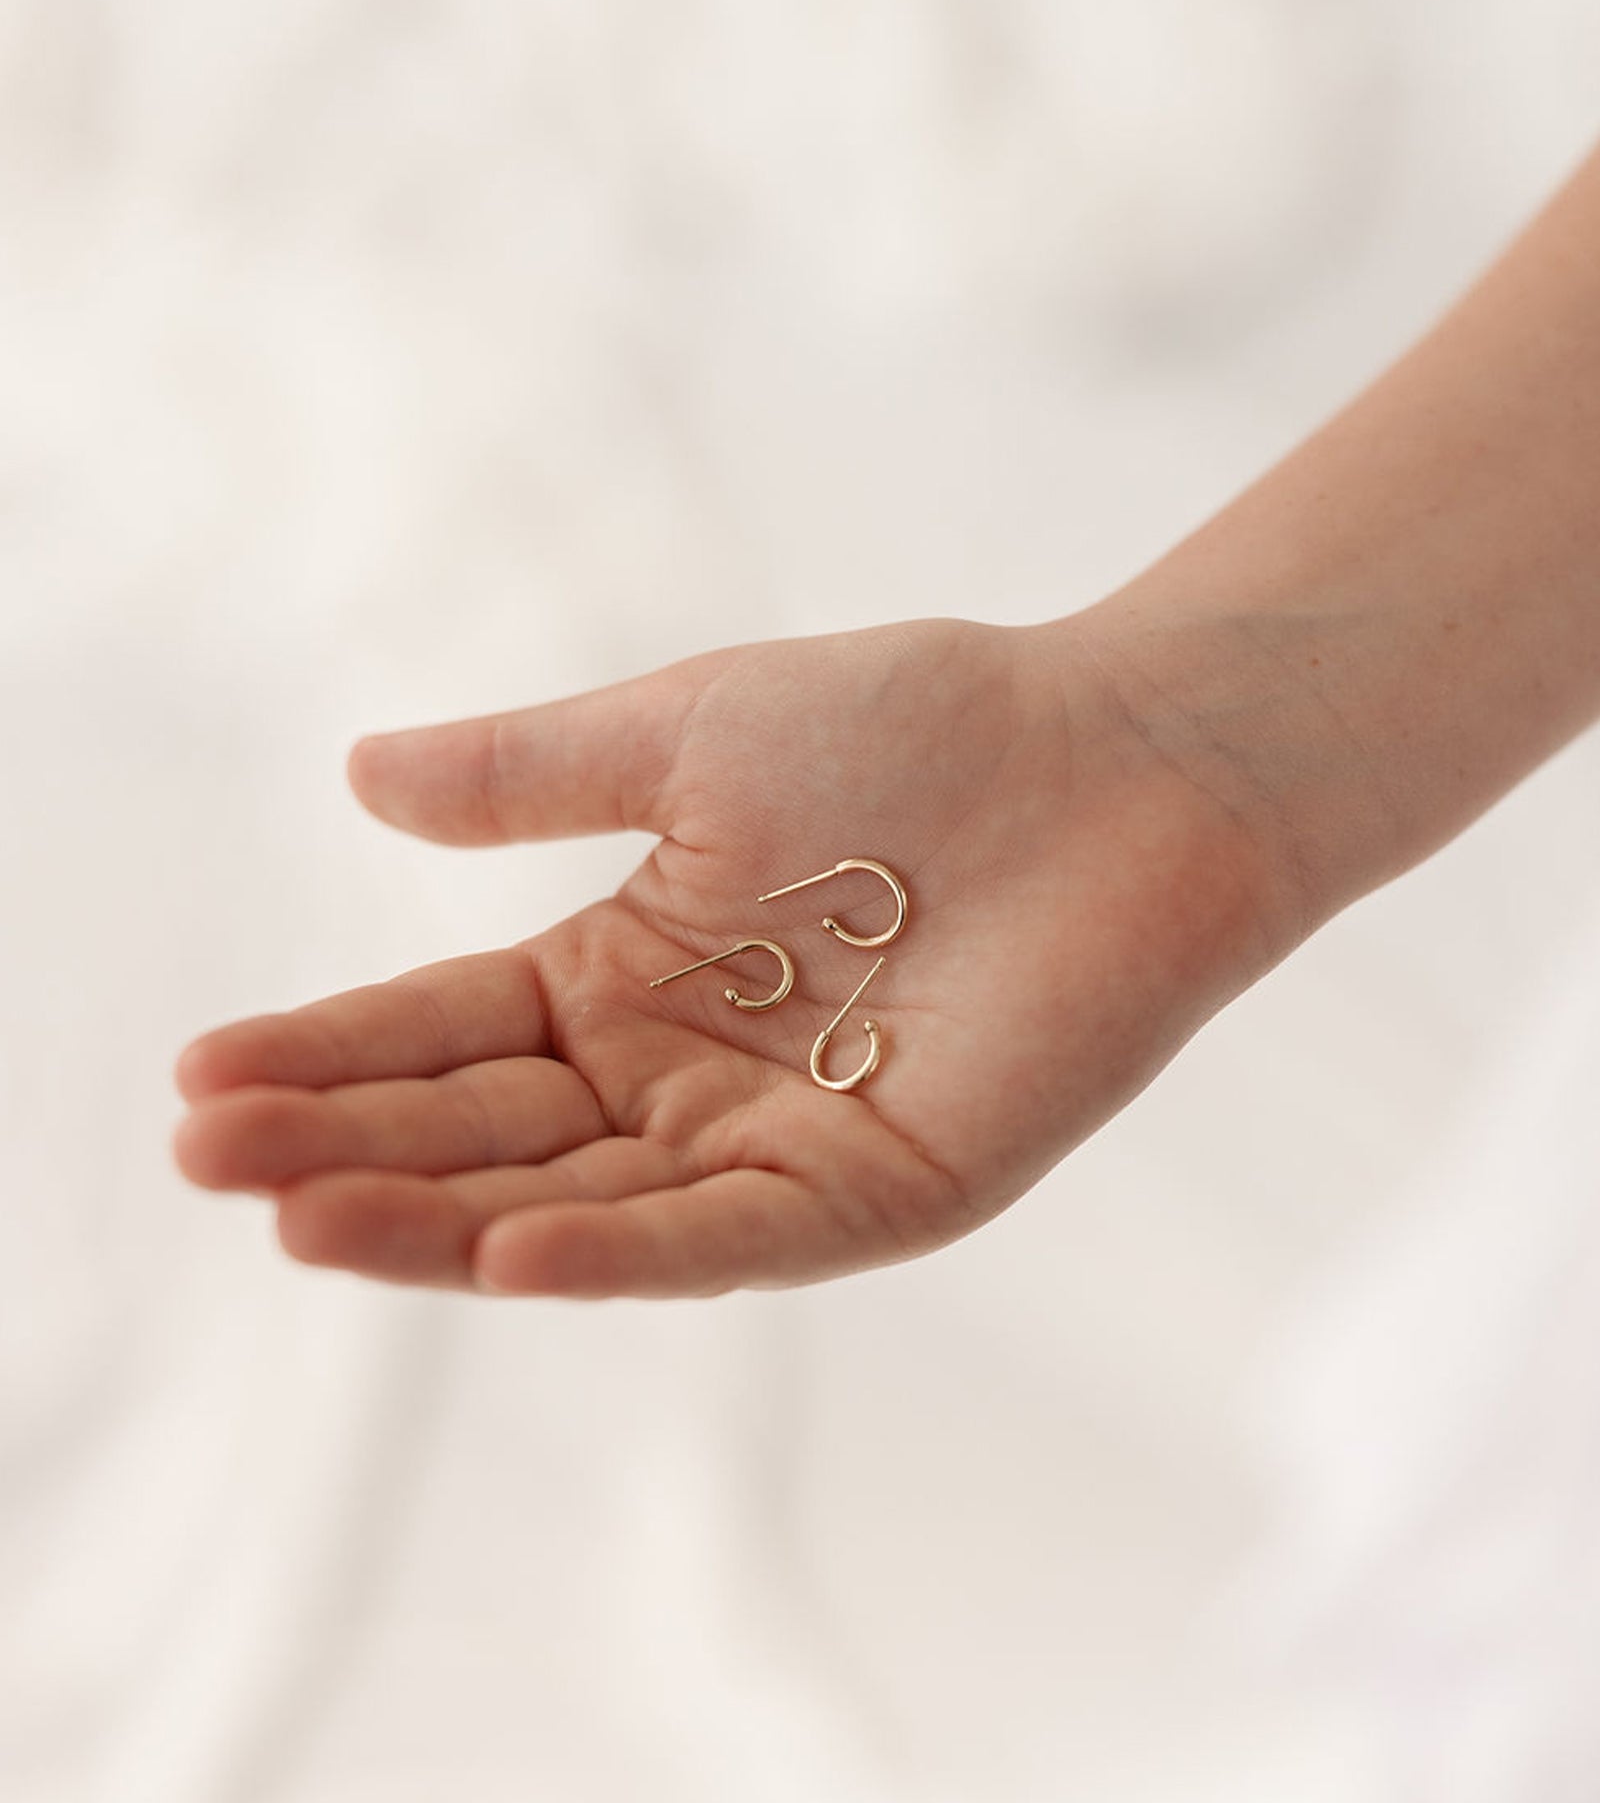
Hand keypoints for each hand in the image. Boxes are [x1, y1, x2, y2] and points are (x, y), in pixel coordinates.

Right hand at [171, 614, 1299, 1297]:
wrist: (1125, 753)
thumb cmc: (922, 726)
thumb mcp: (689, 734)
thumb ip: (530, 774)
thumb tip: (356, 776)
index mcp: (629, 972)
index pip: (447, 1031)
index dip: (330, 1053)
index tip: (200, 1073)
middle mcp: (684, 1077)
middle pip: (491, 1133)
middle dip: (349, 1147)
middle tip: (206, 1154)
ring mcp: (778, 1141)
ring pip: (585, 1206)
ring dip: (445, 1221)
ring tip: (298, 1214)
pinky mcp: (884, 1188)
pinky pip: (736, 1237)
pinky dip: (625, 1255)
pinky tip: (508, 1251)